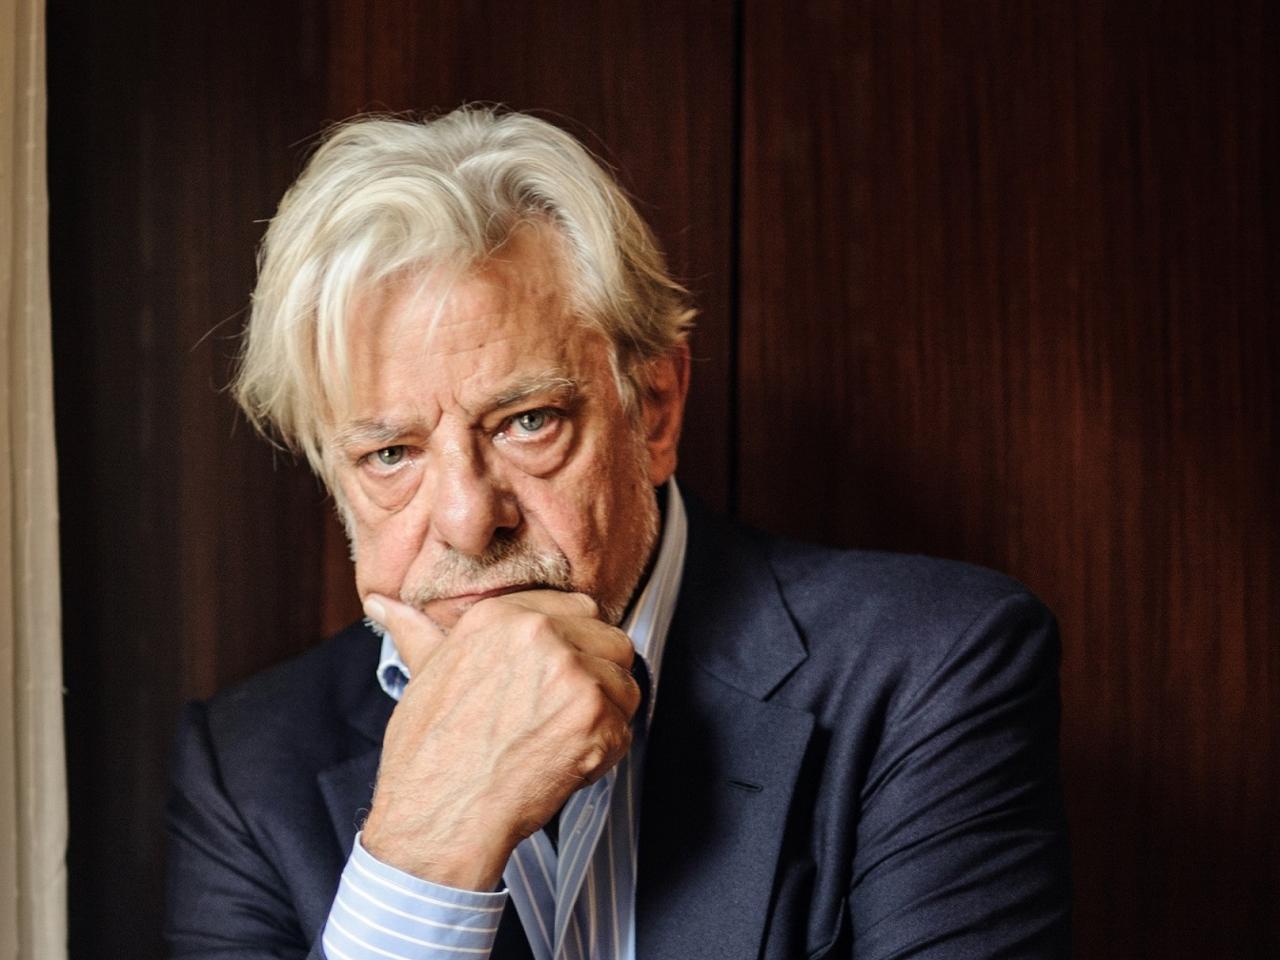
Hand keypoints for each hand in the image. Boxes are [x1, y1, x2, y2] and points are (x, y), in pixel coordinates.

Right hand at [359, 589, 640, 889]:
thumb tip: (384, 604)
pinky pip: (624, 728)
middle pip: (611, 640)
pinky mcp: (596, 719)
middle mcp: (542, 634)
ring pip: (624, 684)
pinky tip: (561, 764)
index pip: (578, 608)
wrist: (438, 817)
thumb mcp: (423, 674)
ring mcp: (573, 675)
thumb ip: (418, 631)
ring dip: (604, 715)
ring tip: (559, 739)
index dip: (575, 645)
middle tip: (564, 712)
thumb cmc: (428, 753)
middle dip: (599, 675)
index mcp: (503, 615)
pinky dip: (603, 753)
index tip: (558, 676)